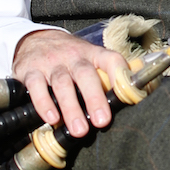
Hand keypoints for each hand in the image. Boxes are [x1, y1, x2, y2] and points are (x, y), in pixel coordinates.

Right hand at [12, 30, 129, 137]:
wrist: (33, 40)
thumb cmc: (69, 58)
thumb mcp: (90, 60)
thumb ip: (109, 77)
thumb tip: (139, 96)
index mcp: (93, 54)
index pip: (111, 59)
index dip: (120, 75)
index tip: (129, 94)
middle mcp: (73, 56)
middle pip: (86, 74)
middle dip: (95, 98)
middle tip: (102, 121)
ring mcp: (51, 62)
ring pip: (62, 83)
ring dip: (71, 107)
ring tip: (79, 130)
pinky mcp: (30, 70)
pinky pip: (37, 86)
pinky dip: (44, 103)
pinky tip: (52, 119)